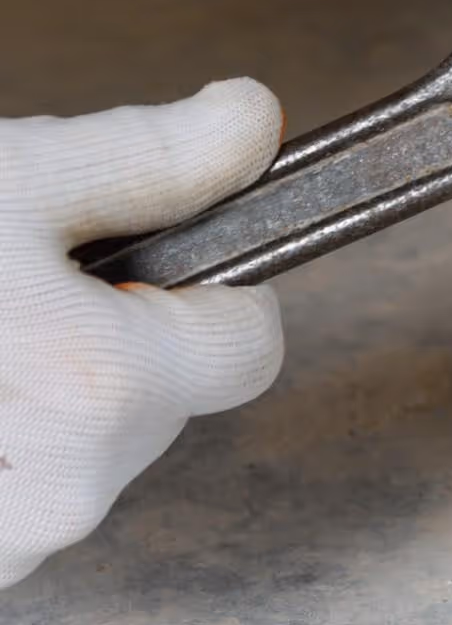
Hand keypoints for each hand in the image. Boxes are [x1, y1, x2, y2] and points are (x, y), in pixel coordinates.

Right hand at [0, 80, 286, 588]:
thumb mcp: (10, 179)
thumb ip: (151, 161)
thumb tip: (253, 124)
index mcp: (101, 391)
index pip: (247, 348)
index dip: (207, 289)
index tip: (141, 261)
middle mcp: (61, 497)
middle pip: (158, 405)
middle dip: (106, 342)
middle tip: (8, 292)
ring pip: (82, 457)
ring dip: (38, 401)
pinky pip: (11, 501)